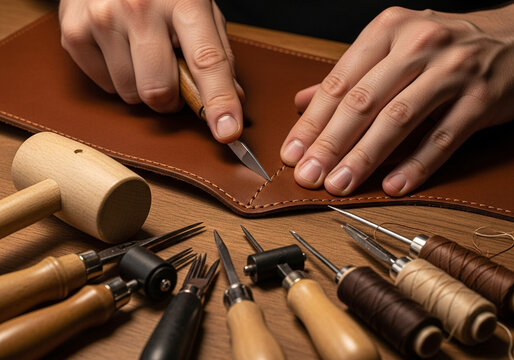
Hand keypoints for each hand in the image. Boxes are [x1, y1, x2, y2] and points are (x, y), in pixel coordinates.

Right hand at [59, 0, 242, 142]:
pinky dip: (117, 77)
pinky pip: (106, 87)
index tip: (228, 132)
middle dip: (170, 99)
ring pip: (130, 94)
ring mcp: (102, 19)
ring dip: (141, 87)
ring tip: (141, 53)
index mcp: (183, 1)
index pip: (207, 61)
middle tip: (170, 79)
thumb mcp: (199, 8)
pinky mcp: (74, 33)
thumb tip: (234, 99)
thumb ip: (217, 52)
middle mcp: (139, 8)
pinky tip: (119, 48)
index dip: (220, 100)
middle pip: (159, 91)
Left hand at [281, 6, 513, 195]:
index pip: (338, 83)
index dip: (312, 123)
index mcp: (388, 31)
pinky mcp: (480, 99)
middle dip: (329, 144)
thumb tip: (302, 101)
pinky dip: (416, 165)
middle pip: (362, 102)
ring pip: (397, 120)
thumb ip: (348, 76)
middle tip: (308, 175)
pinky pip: (443, 138)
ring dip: (364, 158)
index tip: (292, 153)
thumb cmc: (445, 45)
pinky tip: (392, 185)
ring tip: (340, 184)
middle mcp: (417, 45)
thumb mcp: (392, 48)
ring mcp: (452, 71)